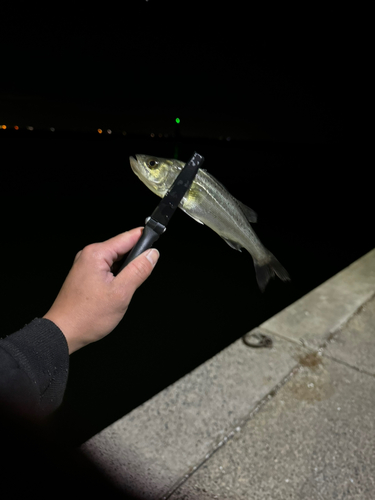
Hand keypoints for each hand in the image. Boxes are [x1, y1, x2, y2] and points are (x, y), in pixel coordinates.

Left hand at [43, 228, 158, 353]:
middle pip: (122, 248)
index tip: (156, 245)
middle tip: (138, 279)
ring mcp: (85, 265)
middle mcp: (88, 255)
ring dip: (124, 272)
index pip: (128, 237)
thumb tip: (152, 254)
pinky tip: (114, 293)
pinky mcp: (85, 275)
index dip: (145, 239)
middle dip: (134, 261)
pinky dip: (115, 278)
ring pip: (115, 260)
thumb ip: (139, 270)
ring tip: (123, 290)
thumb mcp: (121, 293)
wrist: (64, 332)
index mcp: (96, 254)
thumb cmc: (87, 316)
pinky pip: (107, 269)